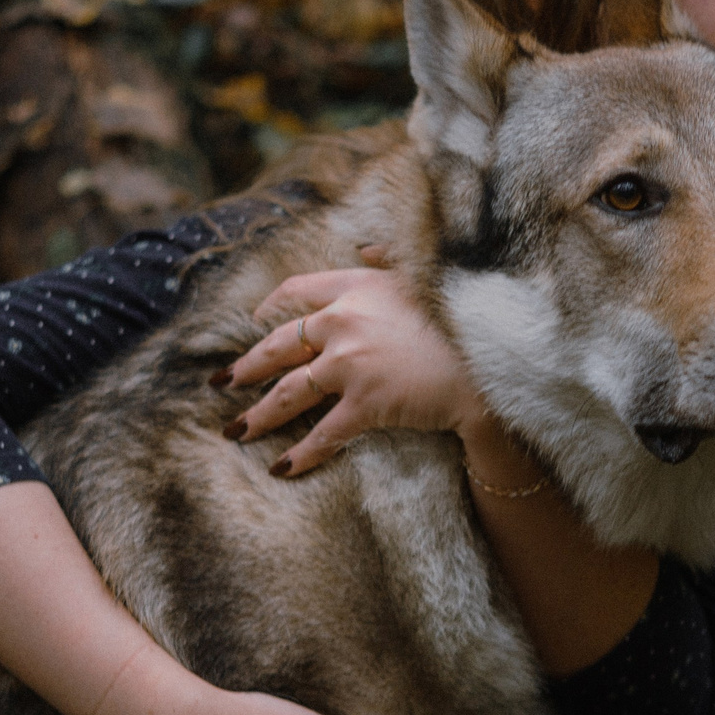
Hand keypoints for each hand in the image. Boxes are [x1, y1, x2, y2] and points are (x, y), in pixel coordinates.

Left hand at [219, 256, 485, 476]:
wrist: (492, 359)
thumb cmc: (465, 314)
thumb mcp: (425, 272)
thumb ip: (390, 258)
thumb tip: (365, 246)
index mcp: (357, 285)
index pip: (297, 292)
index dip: (270, 308)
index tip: (254, 322)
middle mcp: (344, 321)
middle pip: (279, 345)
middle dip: (246, 367)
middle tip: (223, 383)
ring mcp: (351, 364)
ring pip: (288, 392)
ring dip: (258, 415)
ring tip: (236, 430)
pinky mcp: (366, 403)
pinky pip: (323, 433)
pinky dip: (301, 455)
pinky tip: (281, 468)